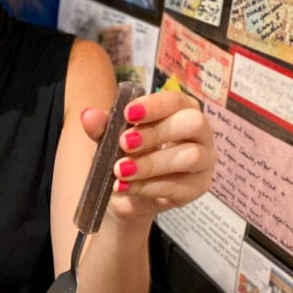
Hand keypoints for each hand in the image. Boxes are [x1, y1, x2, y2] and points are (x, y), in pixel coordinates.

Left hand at [81, 90, 215, 218]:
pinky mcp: (197, 188)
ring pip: (189, 157)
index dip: (155, 104)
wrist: (125, 192)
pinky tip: (125, 187)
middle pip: (192, 123)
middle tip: (124, 143)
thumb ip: (102, 127)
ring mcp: (203, 162)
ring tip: (120, 170)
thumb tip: (89, 115)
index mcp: (181, 111)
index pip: (177, 100)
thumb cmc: (125, 156)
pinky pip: (178, 186)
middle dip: (156, 132)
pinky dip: (147, 187)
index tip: (129, 113)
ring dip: (151, 164)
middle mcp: (200, 133)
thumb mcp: (109, 141)